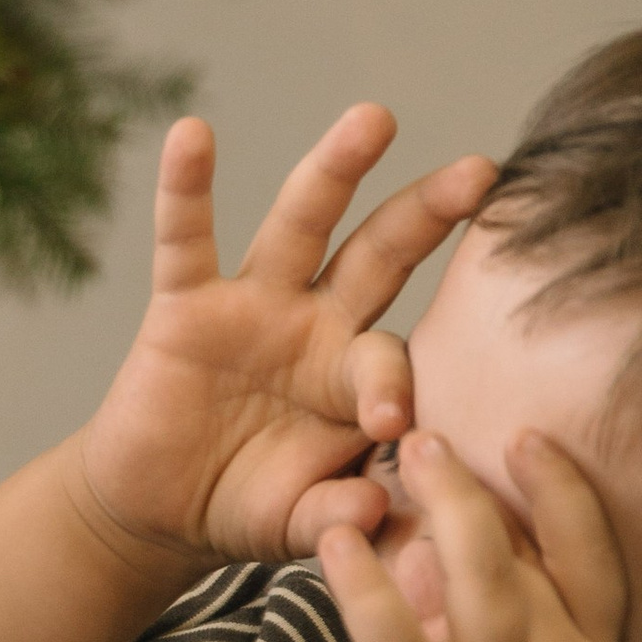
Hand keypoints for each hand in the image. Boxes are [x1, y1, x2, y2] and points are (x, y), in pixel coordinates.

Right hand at [71, 104, 496, 577]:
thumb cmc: (249, 507)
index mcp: (357, 378)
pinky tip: (191, 134)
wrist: (161, 510)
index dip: (393, 388)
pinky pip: (185, 239)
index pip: (391, 362)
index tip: (392, 426)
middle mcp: (317, 324)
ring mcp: (254, 304)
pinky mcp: (184, 305)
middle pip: (380, 255)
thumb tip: (378, 508)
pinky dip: (184, 189)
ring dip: (334, 169)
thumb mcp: (299, 523)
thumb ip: (338, 516)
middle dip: (427, 214)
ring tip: (373, 119)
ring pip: (301, 223)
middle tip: (479, 171)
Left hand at [318, 430, 623, 641]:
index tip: (532, 438)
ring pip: (477, 581)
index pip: (595, 563)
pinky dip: (366, 587)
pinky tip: (336, 544)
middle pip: (526, 556)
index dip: (567, 496)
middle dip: (478, 486)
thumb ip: (485, 635)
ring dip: (437, 507)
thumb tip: (442, 550)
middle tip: (429, 434)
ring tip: (396, 456)